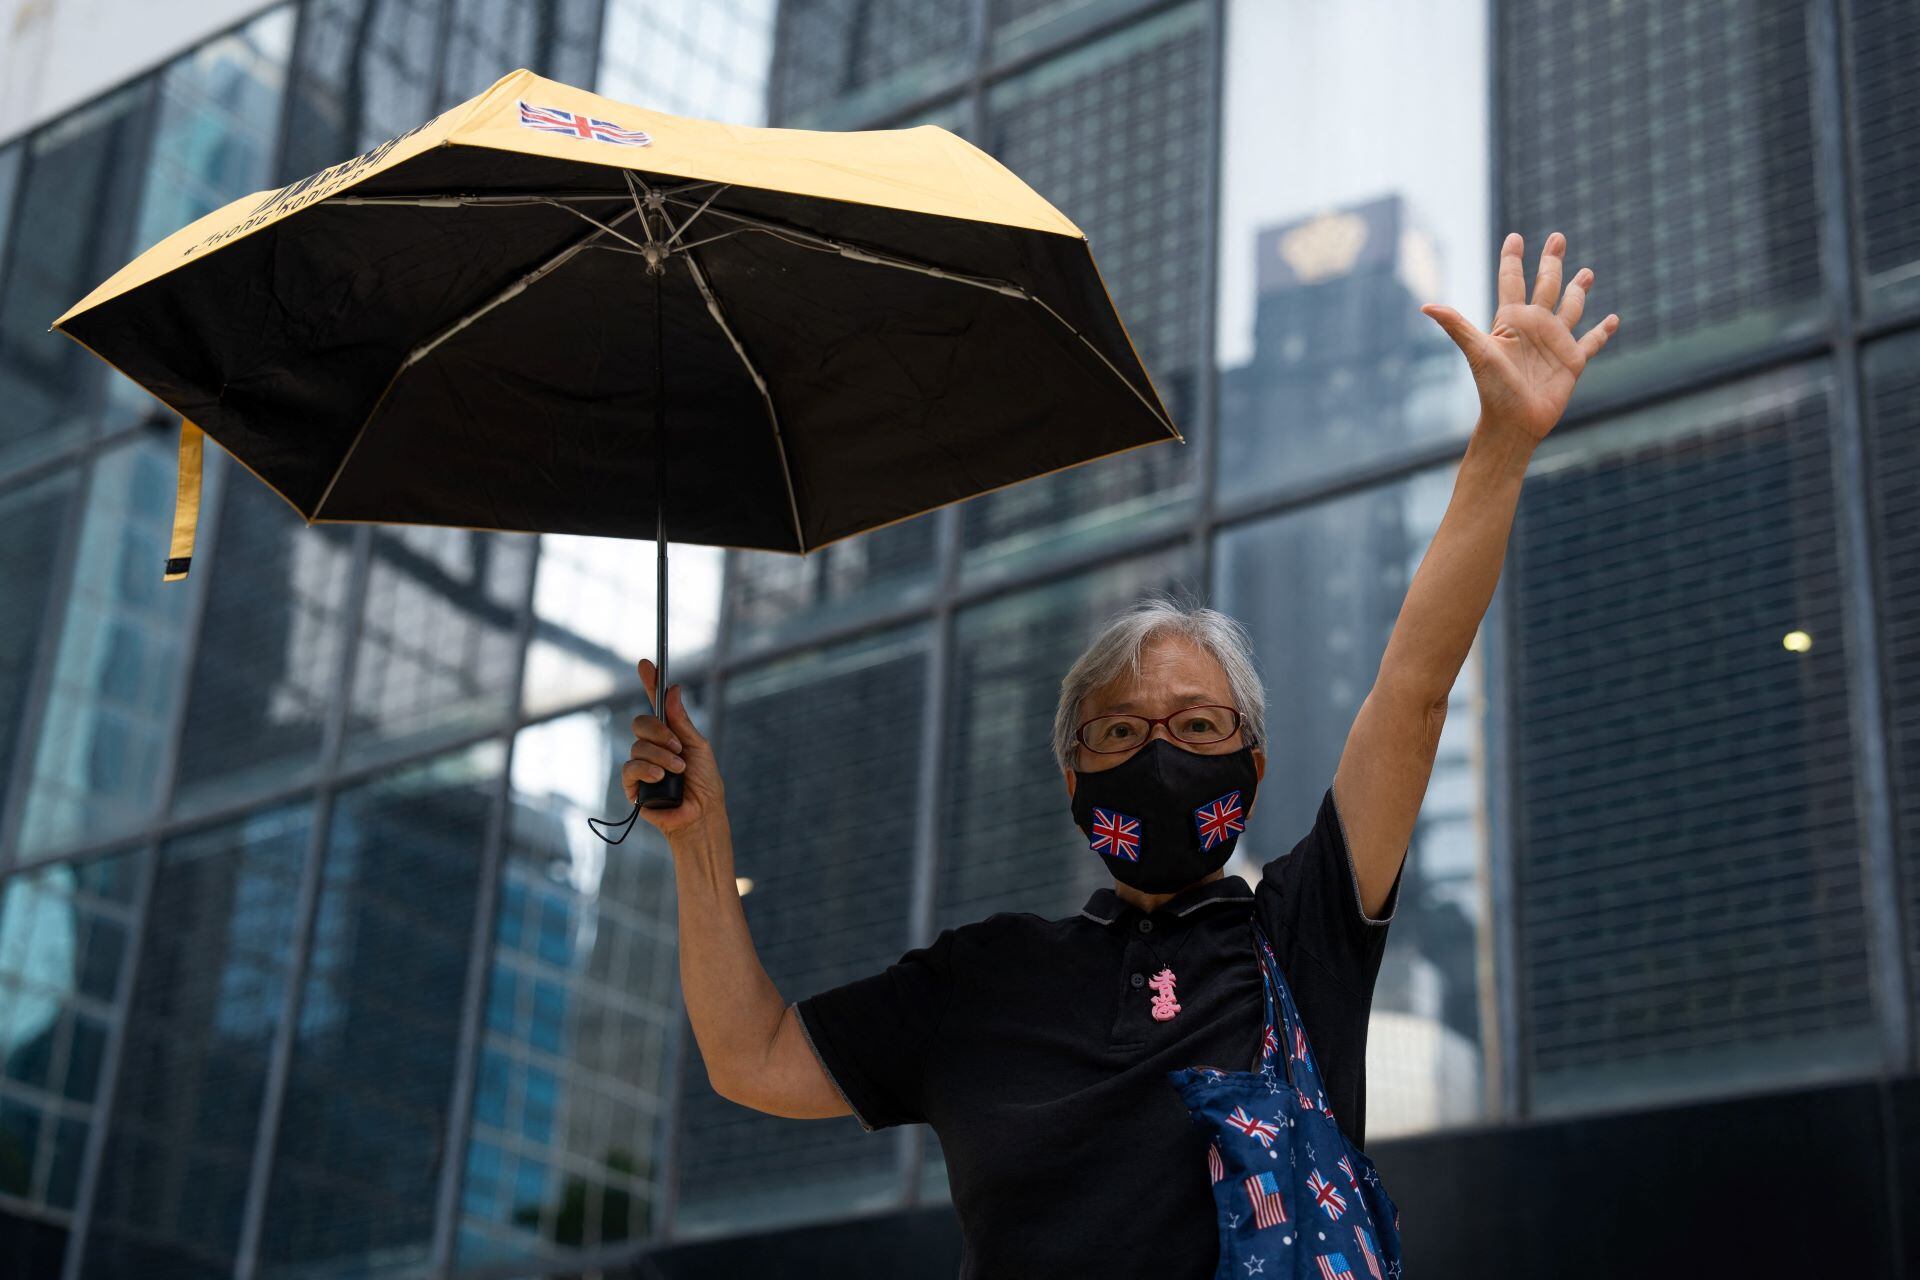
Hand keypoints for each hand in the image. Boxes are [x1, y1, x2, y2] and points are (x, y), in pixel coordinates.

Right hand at [624, 657, 726, 838]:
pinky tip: (660, 779)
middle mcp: (653, 747)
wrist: (701, 815)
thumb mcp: (698, 747)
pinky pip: (630, 768)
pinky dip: (647, 770)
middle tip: (677, 747)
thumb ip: (682, 722)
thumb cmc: (704, 784)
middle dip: (659, 732)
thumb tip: (673, 690)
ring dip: (661, 757)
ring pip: (637, 746)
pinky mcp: (633, 785)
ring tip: (678, 771)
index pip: (656, 706)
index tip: (646, 664)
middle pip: (641, 723)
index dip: (650, 684)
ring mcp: (641, 765)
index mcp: (670, 735)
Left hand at [1420, 231, 1619, 444]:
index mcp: (1511, 320)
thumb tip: (1426, 306)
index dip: (1513, 259)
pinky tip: (1613, 318)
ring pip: (1570, 307)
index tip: (1515, 237)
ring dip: (1578, 289)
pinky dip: (1603, 331)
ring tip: (1587, 271)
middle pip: (1546, 285)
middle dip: (1552, 261)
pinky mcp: (1573, 361)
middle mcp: (1534, 327)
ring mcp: (1555, 342)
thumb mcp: (1477, 352)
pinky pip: (1592, 342)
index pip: (1512, 281)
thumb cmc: (1493, 388)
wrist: (1513, 423)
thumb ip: (1456, 326)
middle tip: (1558, 236)